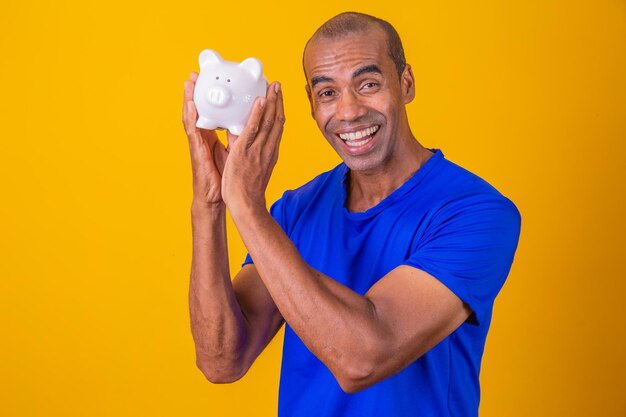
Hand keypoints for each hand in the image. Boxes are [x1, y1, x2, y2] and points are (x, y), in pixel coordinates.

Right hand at [182, 72, 235, 206]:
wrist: (216, 197)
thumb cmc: (223, 177)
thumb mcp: (232, 152)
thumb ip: (235, 138)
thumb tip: (245, 126)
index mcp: (213, 136)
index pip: (211, 112)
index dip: (211, 97)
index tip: (211, 80)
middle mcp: (204, 137)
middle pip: (200, 110)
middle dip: (197, 91)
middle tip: (196, 73)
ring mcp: (198, 143)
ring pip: (193, 116)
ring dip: (190, 97)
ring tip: (189, 81)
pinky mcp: (197, 151)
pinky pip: (193, 131)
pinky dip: (190, 116)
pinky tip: (190, 104)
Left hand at [221, 81, 285, 209]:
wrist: (245, 204)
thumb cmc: (247, 190)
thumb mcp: (253, 167)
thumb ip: (248, 150)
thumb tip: (238, 135)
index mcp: (270, 152)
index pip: (277, 128)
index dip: (279, 110)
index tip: (278, 97)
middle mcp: (268, 149)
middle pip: (276, 121)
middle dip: (278, 101)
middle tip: (277, 84)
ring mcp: (258, 150)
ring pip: (268, 121)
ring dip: (271, 101)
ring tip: (272, 85)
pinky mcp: (246, 151)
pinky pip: (253, 130)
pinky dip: (257, 114)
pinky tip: (259, 101)